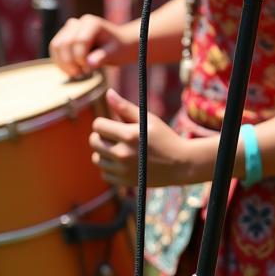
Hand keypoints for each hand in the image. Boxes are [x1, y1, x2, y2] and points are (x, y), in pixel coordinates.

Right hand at [49, 14, 136, 76]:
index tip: (89, 70)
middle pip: (65, 43)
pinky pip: (54, 49)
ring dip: (63, 64)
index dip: (81, 59)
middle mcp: (77, 22)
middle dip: (71, 63)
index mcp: (91, 23)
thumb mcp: (113, 54)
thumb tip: (89, 64)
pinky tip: (71, 71)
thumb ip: (102, 57)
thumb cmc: (116, 48)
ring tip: (77, 73)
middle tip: (82, 74)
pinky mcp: (63, 36)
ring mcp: (68, 28)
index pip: (79, 41)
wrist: (116, 44)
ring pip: (56, 46)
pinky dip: (59, 62)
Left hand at [90, 89, 205, 187]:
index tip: (112, 124)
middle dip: (100, 136)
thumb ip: (125, 107)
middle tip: (113, 135)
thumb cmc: (164, 137)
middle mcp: (123, 153)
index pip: (98, 125)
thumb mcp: (147, 119)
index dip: (103, 122)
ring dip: (103, 152)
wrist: (180, 164)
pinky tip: (121, 161)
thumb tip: (108, 93)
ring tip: (118, 147)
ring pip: (96, 158)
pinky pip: (104, 173)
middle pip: (94, 142)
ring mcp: (123, 170)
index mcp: (129, 135)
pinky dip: (109, 167)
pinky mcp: (124, 182)